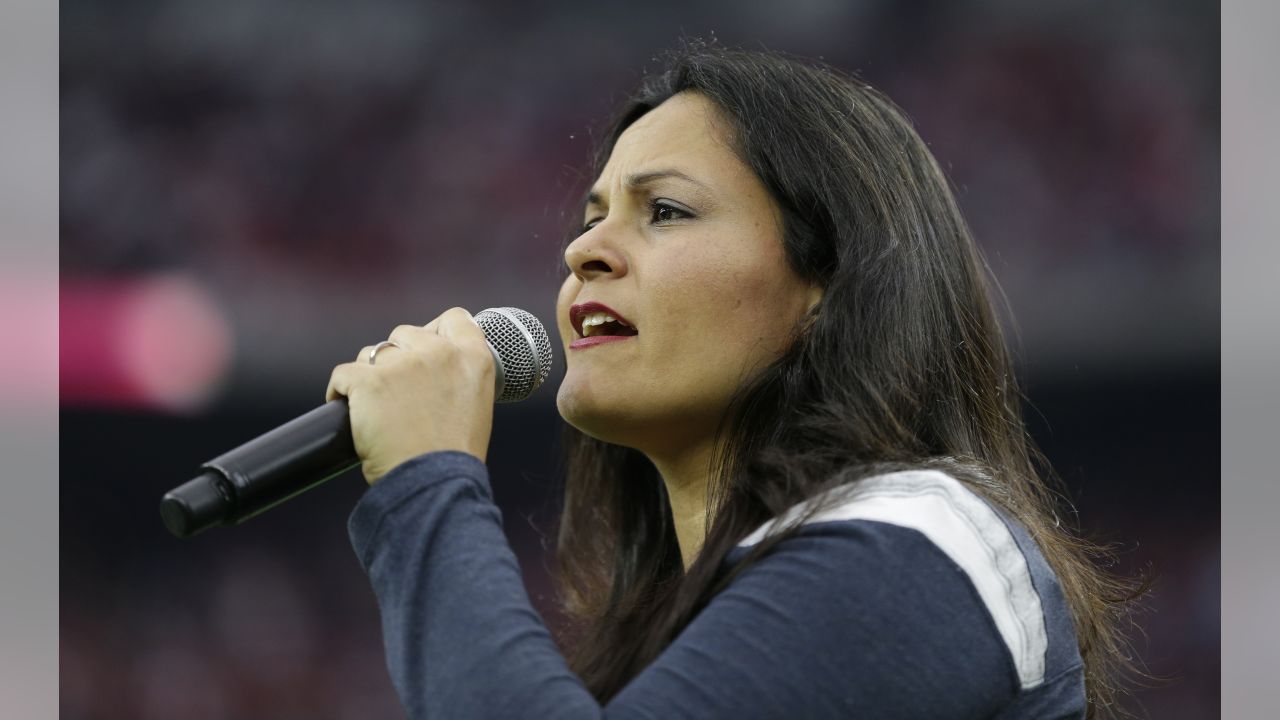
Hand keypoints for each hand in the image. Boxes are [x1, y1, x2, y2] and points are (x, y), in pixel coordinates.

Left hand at [326, 307, 495, 484]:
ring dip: (369, 375)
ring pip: (372, 353)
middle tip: (397, 393)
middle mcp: (440, 352)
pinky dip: (340, 392)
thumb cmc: (453, 456)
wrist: (434, 484)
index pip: (453, 318)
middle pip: (406, 333)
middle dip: (397, 358)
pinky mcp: (369, 380)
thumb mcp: (474, 406)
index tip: (424, 348)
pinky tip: (347, 411)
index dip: (435, 330)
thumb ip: (457, 378)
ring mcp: (403, 364)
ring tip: (373, 409)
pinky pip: (343, 375)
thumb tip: (429, 370)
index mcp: (473, 359)